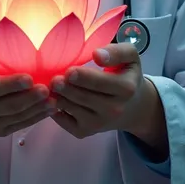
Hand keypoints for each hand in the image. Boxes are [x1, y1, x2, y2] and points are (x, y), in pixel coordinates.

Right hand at [0, 50, 56, 137]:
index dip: (11, 85)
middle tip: (48, 88)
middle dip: (30, 98)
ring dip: (38, 109)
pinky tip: (51, 107)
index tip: (29, 77)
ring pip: (18, 117)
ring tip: (55, 98)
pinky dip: (37, 116)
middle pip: (9, 106)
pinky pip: (21, 124)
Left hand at [49, 43, 167, 152]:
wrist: (133, 107)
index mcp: (126, 88)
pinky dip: (53, 110)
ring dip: (57, 96)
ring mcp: (99, 123)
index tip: (69, 70)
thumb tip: (97, 55)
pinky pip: (63, 121)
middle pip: (82, 96)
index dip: (82, 77)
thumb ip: (117, 52)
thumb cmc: (127, 75)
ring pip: (71, 108)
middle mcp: (114, 109)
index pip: (100, 83)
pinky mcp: (85, 132)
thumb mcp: (130, 58)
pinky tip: (51, 98)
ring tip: (52, 84)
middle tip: (54, 79)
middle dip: (65, 87)